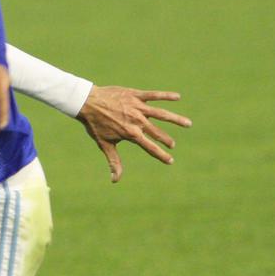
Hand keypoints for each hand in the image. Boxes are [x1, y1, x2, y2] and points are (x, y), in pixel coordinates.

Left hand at [76, 87, 190, 182]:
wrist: (87, 102)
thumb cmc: (95, 124)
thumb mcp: (105, 144)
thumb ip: (114, 161)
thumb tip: (115, 180)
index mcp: (131, 133)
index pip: (150, 147)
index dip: (161, 155)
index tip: (170, 160)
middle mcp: (137, 120)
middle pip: (157, 132)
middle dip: (166, 139)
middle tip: (172, 145)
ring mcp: (137, 107)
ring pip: (161, 113)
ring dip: (175, 119)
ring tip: (188, 123)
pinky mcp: (135, 94)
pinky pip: (153, 95)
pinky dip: (166, 96)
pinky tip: (178, 97)